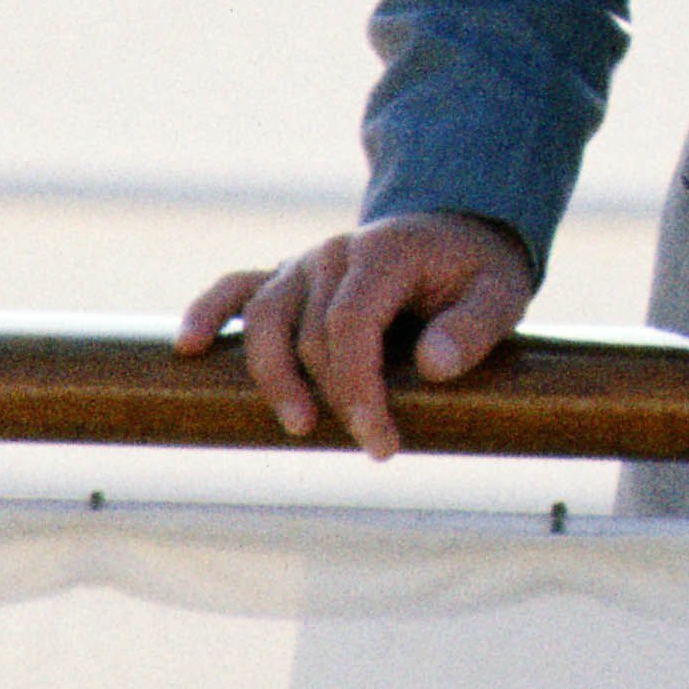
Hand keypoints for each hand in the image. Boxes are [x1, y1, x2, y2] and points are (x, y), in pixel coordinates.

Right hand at [177, 211, 536, 458]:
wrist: (457, 239)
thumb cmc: (476, 275)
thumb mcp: (501, 295)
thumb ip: (473, 328)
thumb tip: (434, 366)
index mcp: (385, 252)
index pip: (351, 323)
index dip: (358, 386)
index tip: (381, 441)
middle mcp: (335, 254)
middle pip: (310, 333)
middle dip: (335, 396)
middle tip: (376, 448)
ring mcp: (304, 265)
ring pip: (264, 319)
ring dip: (272, 376)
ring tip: (298, 427)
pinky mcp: (286, 279)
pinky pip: (235, 289)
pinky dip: (207, 314)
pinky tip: (187, 347)